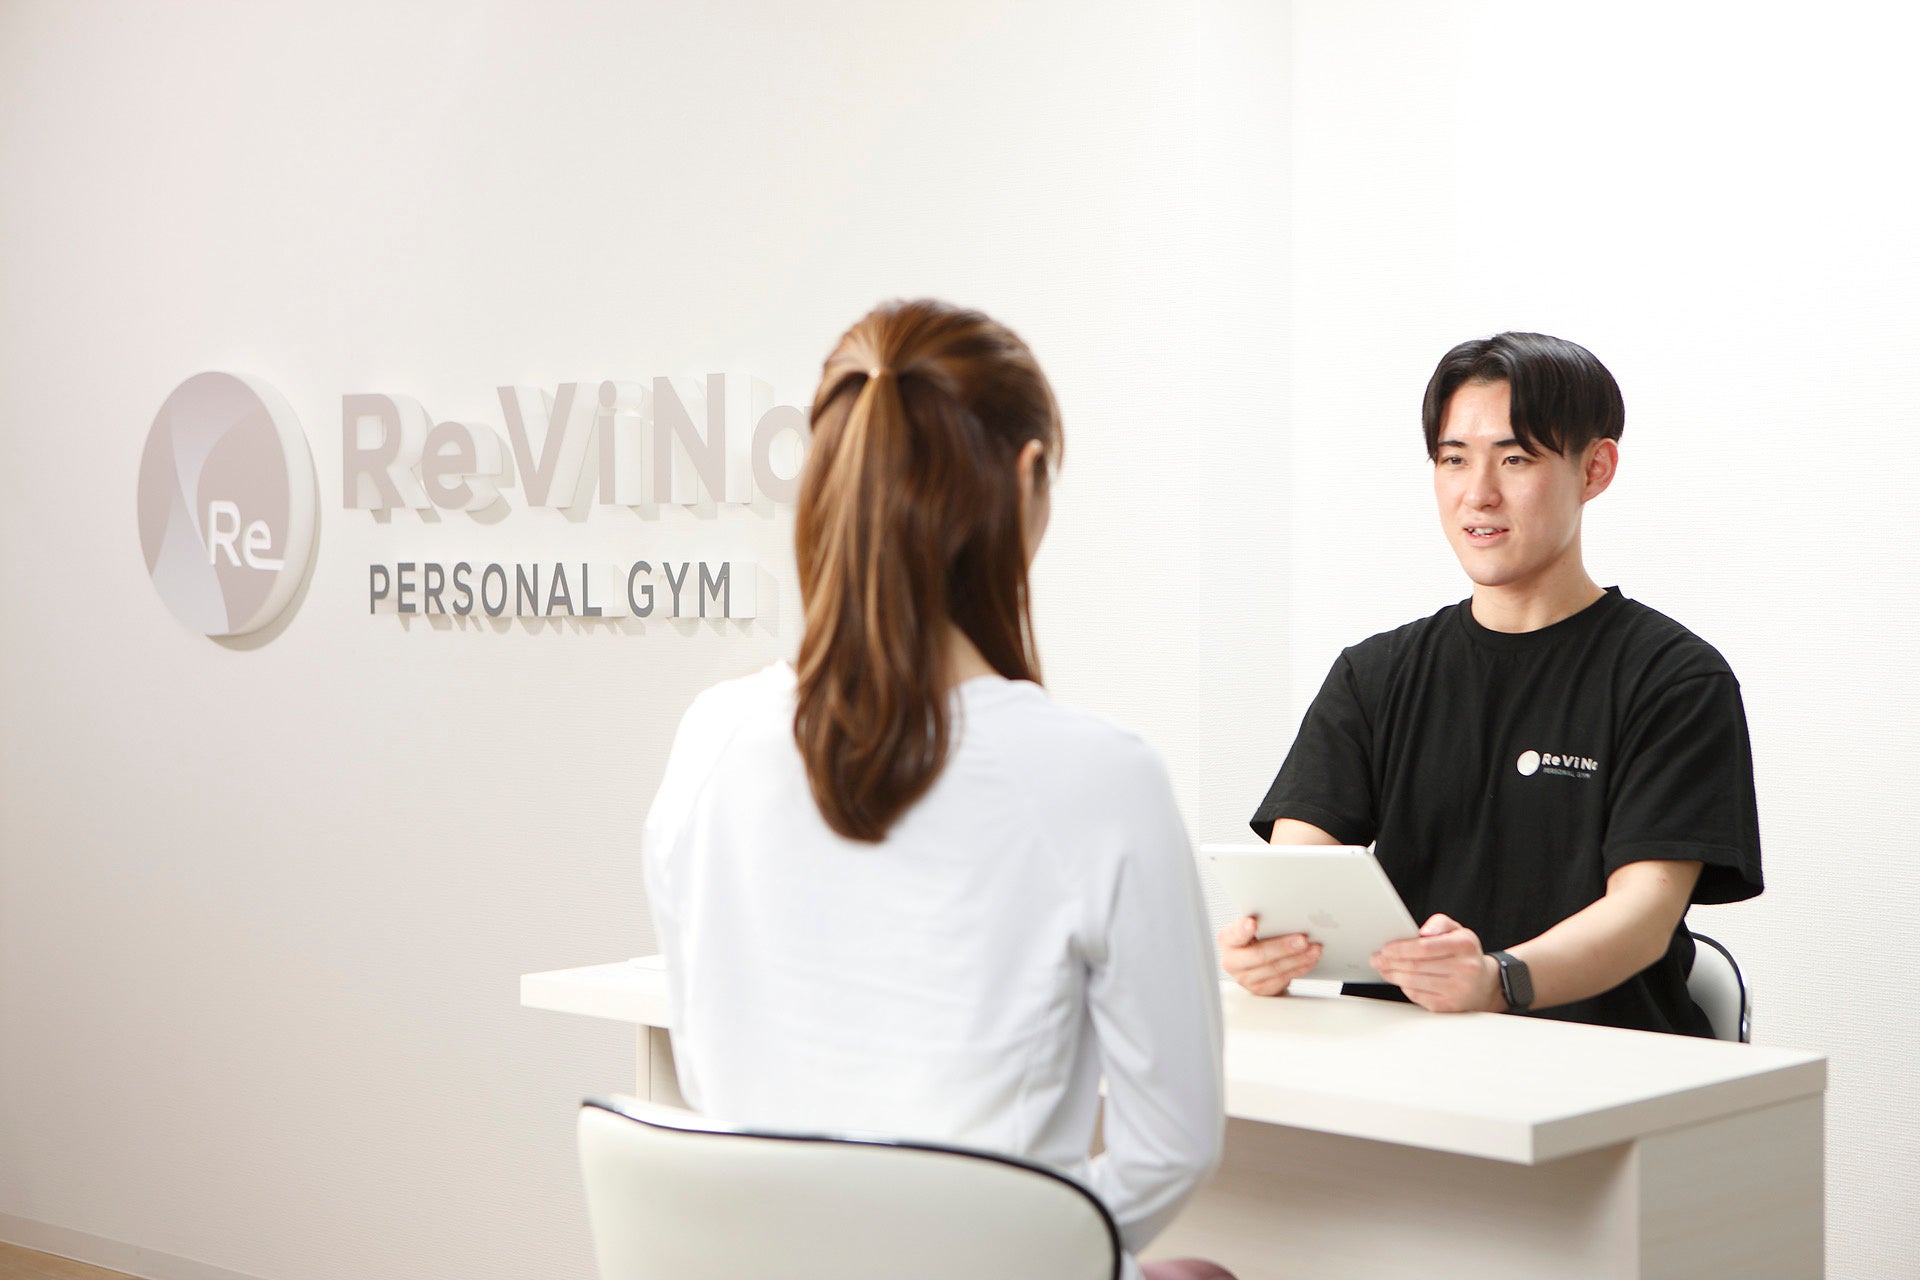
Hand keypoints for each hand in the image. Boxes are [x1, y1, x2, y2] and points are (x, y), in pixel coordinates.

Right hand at [1217, 916, 1322, 996]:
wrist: (1254, 961)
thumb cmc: (1255, 938)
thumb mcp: (1253, 927)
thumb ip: (1261, 922)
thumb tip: (1285, 914)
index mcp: (1227, 939)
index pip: (1234, 934)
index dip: (1242, 929)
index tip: (1252, 923)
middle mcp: (1232, 961)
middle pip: (1259, 955)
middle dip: (1283, 947)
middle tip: (1302, 940)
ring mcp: (1244, 978)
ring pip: (1275, 969)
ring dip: (1298, 959)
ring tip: (1313, 949)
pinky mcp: (1259, 989)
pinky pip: (1282, 980)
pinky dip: (1299, 968)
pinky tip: (1309, 960)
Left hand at [1370, 913, 1503, 1012]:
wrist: (1486, 984)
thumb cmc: (1465, 954)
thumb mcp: (1458, 931)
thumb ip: (1439, 923)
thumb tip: (1423, 932)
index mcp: (1464, 946)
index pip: (1425, 948)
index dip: (1401, 948)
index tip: (1385, 948)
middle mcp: (1464, 969)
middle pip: (1417, 966)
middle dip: (1391, 962)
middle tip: (1377, 959)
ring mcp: (1458, 990)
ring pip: (1415, 983)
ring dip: (1393, 975)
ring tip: (1383, 969)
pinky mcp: (1449, 1006)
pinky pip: (1418, 996)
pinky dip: (1404, 987)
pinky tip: (1399, 980)